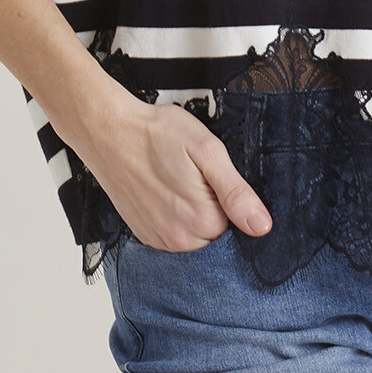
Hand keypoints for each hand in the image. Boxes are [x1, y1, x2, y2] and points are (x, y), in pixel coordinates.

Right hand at [81, 80, 272, 251]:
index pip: (240, 224)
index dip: (233, 199)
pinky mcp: (144, 235)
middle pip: (218, 234)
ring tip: (180, 183)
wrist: (109, 132)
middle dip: (215, 210)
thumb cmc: (158, 134)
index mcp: (203, 220)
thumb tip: (262, 226)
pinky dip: (176, 220)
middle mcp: (180, 239)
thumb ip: (236, 191)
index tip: (216, 179)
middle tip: (197, 178)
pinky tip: (166, 194)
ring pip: (196, 238)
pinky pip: (173, 238)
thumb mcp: (207, 151)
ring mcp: (159, 240)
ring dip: (194, 216)